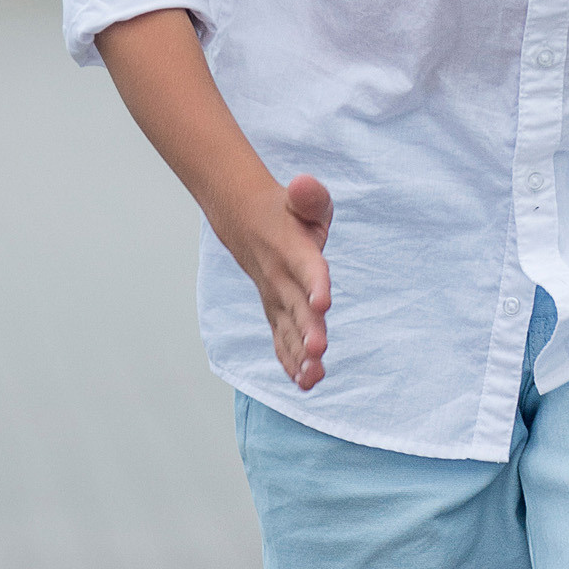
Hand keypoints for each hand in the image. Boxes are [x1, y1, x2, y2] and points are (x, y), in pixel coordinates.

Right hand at [225, 172, 333, 389]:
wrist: (245, 220)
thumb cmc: (285, 211)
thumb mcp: (302, 198)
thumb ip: (309, 195)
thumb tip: (303, 185)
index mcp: (293, 250)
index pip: (306, 267)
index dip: (315, 284)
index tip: (323, 303)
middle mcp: (282, 279)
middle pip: (297, 308)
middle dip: (308, 332)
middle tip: (319, 352)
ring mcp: (276, 298)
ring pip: (287, 330)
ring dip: (299, 356)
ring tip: (312, 379)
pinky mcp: (275, 311)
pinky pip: (281, 339)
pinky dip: (290, 361)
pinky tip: (303, 383)